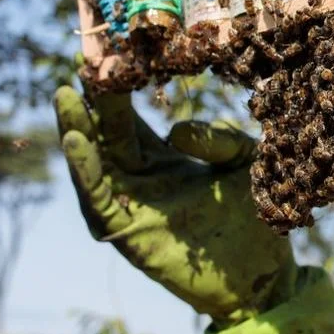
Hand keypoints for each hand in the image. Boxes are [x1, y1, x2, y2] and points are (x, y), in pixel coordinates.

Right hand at [53, 86, 293, 323]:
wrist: (266, 275)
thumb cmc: (259, 215)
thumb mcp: (247, 161)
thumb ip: (218, 140)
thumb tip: (175, 131)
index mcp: (166, 160)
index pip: (130, 122)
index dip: (115, 93)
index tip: (107, 58)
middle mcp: (142, 181)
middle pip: (106, 137)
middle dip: (90, 103)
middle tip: (80, 65)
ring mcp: (132, 208)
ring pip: (94, 165)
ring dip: (76, 131)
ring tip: (67, 97)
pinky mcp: (129, 235)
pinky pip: (100, 200)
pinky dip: (85, 171)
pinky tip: (77, 140)